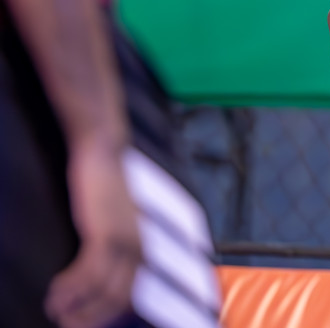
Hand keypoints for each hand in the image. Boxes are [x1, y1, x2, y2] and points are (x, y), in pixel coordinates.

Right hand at [46, 142, 139, 327]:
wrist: (105, 151)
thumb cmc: (107, 185)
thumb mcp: (115, 219)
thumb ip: (113, 242)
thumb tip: (100, 265)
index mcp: (143, 246)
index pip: (130, 295)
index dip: (105, 314)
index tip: (82, 321)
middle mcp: (139, 247)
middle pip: (118, 300)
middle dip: (90, 317)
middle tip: (64, 324)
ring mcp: (124, 240)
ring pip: (102, 291)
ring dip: (76, 306)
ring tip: (54, 309)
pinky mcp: (105, 232)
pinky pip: (88, 273)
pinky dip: (70, 288)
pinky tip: (55, 290)